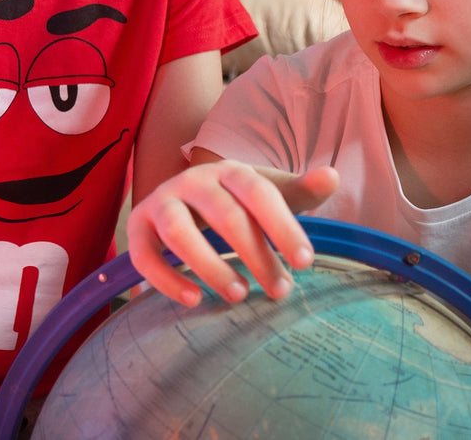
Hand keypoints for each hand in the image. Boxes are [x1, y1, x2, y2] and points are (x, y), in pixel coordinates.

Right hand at [126, 160, 337, 306]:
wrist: (185, 199)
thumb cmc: (238, 202)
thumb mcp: (270, 194)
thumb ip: (302, 190)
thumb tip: (331, 176)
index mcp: (229, 170)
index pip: (258, 192)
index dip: (281, 226)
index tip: (305, 262)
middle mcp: (192, 180)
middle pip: (223, 214)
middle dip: (255, 255)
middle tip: (280, 291)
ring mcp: (161, 201)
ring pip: (179, 231)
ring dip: (209, 265)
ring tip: (238, 296)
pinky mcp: (138, 227)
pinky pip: (144, 254)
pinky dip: (166, 278)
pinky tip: (194, 299)